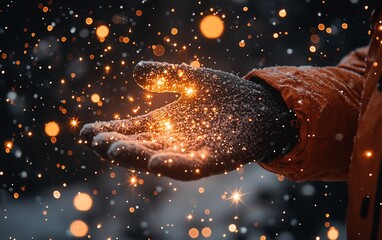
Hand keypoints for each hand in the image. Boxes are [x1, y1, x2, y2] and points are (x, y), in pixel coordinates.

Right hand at [80, 61, 289, 179]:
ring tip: (116, 150)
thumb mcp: (190, 79)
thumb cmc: (224, 94)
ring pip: (161, 159)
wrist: (260, 105)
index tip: (86, 132)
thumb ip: (165, 75)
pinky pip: (194, 167)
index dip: (107, 132)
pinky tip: (157, 162)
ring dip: (138, 157)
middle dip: (118, 146)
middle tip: (97, 142)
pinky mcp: (218, 159)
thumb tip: (136, 71)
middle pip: (140, 147)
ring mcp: (194, 153)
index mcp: (164, 125)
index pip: (130, 130)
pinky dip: (176, 165)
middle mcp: (174, 142)